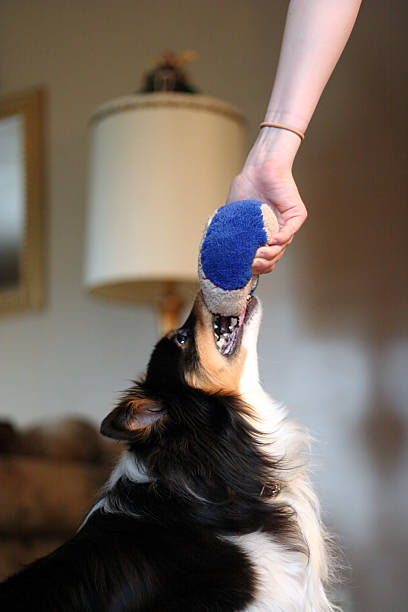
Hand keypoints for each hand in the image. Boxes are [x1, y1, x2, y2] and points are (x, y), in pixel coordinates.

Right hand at [226, 131, 306, 273]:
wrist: (257, 169)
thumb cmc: (246, 188)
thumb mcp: (234, 216)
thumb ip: (232, 233)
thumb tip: (219, 253)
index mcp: (264, 235)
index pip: (264, 258)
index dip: (255, 267)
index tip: (244, 269)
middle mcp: (277, 232)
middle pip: (274, 257)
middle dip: (262, 264)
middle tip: (251, 264)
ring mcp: (287, 225)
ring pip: (282, 247)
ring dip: (271, 254)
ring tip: (259, 254)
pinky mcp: (296, 215)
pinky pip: (290, 232)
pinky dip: (281, 239)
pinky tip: (271, 241)